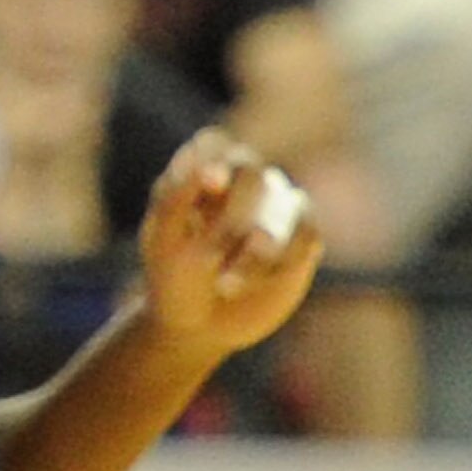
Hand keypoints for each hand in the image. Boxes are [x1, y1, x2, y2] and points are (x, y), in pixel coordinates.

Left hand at [137, 128, 322, 354]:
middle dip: (233, 217)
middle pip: (253, 174)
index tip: (209, 183)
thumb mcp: (163, 242)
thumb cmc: (173, 276)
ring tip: (226, 285)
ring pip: (287, 206)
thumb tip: (208, 171)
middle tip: (208, 258)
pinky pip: (308, 235)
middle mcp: (244, 182)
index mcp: (203, 172)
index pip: (215, 144)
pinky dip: (284, 260)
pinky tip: (257, 282)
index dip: (216, 158)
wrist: (199, 326)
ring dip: (258, 248)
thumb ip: (176, 200)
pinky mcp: (303, 238)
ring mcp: (278, 208)